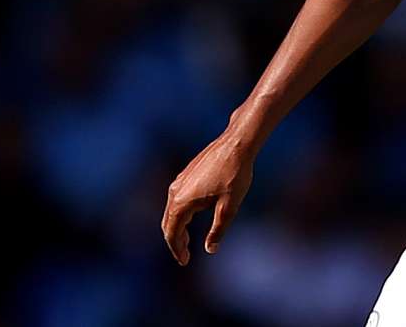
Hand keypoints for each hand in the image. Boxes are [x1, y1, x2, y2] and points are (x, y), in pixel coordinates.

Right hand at [162, 131, 254, 265]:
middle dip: (175, 241)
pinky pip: (176, 200)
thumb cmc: (235, 175)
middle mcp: (175, 191)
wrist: (237, 144)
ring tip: (187, 241)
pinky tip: (191, 217)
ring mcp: (179, 181)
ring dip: (177, 228)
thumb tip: (210, 249)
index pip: (172, 232)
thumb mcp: (229, 207)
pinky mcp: (186, 174)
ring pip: (171, 211)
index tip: (185, 262)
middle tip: (185, 256)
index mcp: (182, 201)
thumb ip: (218, 230)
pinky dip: (180, 214)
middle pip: (168, 223)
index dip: (177, 249)